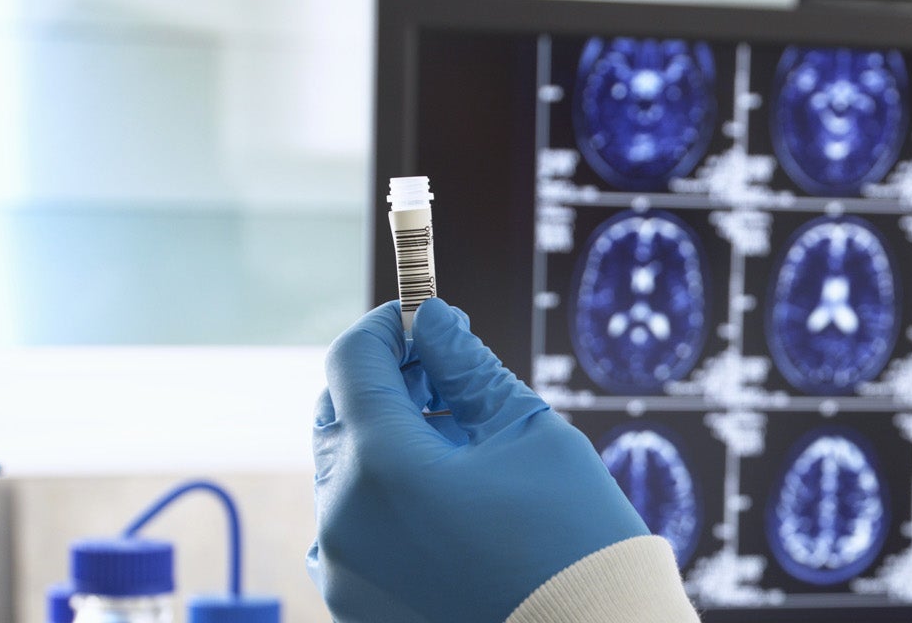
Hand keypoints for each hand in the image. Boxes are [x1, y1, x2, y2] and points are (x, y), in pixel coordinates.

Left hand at [308, 298, 650, 622]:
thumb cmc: (572, 539)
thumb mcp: (529, 432)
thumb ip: (467, 367)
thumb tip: (431, 321)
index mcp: (383, 465)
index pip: (353, 361)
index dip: (388, 327)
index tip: (423, 317)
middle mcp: (343, 520)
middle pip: (338, 417)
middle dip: (386, 385)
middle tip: (445, 378)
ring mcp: (342, 572)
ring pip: (343, 477)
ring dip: (386, 447)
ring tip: (458, 452)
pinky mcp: (354, 608)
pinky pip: (353, 533)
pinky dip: (385, 505)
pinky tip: (447, 508)